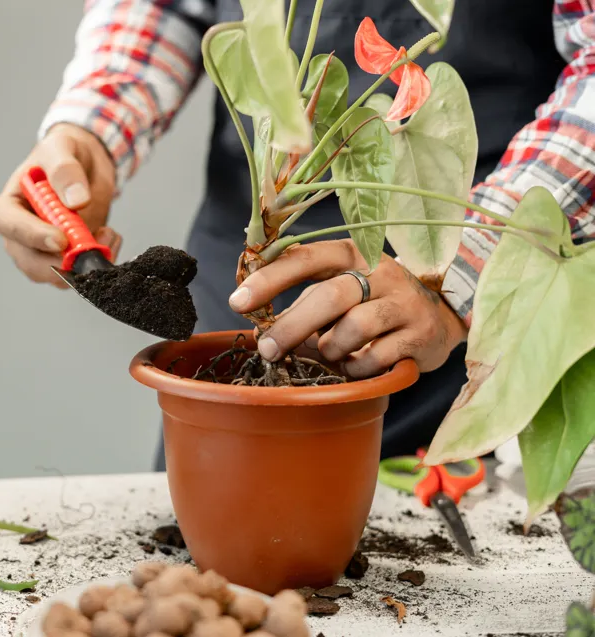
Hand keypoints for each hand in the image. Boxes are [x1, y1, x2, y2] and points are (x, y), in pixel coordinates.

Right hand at [0, 123, 120, 286]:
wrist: (86, 165)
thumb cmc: (64, 154)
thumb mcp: (62, 149)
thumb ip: (65, 171)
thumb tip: (76, 201)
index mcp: (9, 206)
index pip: (10, 227)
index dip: (33, 236)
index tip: (61, 239)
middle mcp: (21, 236)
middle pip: (31, 263)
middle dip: (62, 262)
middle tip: (91, 246)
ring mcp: (43, 252)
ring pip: (56, 276)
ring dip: (84, 264)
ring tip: (107, 235)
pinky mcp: (66, 260)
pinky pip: (79, 274)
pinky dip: (98, 262)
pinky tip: (109, 239)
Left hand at [228, 240, 467, 378]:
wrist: (439, 316)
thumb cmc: (372, 303)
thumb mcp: (340, 289)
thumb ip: (304, 301)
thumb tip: (261, 328)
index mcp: (351, 253)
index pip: (305, 258)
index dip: (270, 279)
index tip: (238, 302)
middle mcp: (380, 271)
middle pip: (330, 296)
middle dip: (291, 326)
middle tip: (266, 349)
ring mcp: (403, 301)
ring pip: (353, 328)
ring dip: (329, 348)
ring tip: (328, 353)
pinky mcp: (419, 333)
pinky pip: (374, 357)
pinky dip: (355, 367)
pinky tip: (354, 366)